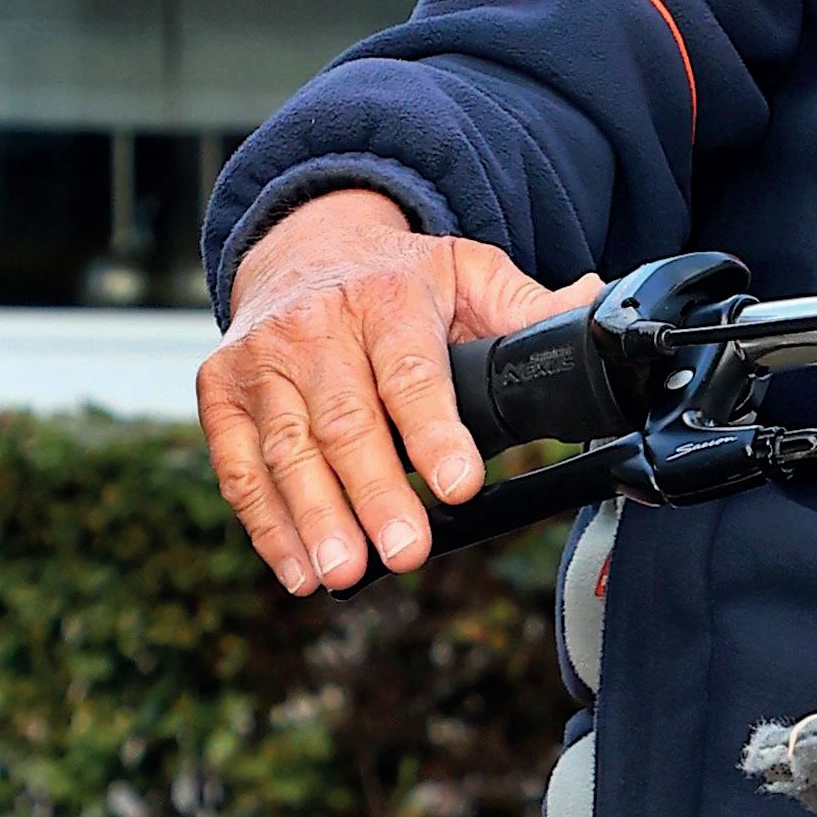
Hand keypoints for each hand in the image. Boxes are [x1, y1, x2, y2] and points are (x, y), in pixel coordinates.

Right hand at [196, 188, 597, 596]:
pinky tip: (295, 567)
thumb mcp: (468, 273)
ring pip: (287, 448)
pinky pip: (238, 463)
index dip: (434, 433)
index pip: (411, 373)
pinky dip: (263, 521)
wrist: (304, 245)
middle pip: (345, 421)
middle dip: (375, 494)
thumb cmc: (396, 279)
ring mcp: (261, 358)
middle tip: (406, 553)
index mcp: (387, 299)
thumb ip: (529, 306)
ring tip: (343, 572)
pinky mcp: (220, 388)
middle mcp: (315, 325)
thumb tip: (596, 305)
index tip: (461, 485)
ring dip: (313, 518)